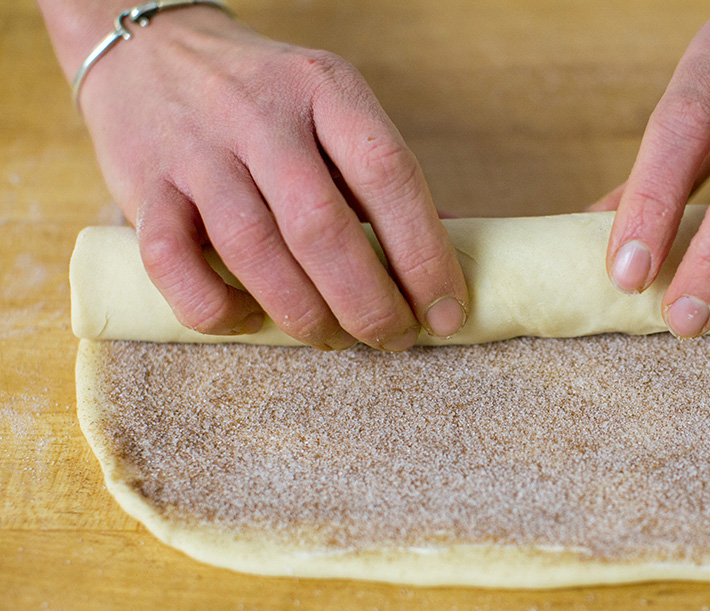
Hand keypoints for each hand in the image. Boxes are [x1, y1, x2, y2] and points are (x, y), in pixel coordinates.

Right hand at [74, 7, 466, 348]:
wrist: (150, 50)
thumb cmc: (267, 100)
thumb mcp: (333, 109)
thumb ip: (380, 178)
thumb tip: (444, 257)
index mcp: (326, 89)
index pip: (390, 175)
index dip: (426, 256)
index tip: (446, 312)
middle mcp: (260, 116)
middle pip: (323, 226)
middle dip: (369, 303)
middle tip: (393, 339)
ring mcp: (196, 151)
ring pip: (254, 250)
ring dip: (304, 314)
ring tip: (334, 338)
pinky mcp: (142, 186)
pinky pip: (171, 263)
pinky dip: (214, 308)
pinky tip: (247, 320)